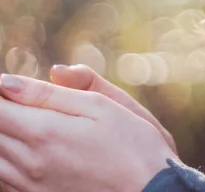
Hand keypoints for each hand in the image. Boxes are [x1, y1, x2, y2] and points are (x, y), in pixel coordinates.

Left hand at [0, 74, 177, 191]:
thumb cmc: (133, 144)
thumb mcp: (102, 106)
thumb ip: (54, 93)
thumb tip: (8, 82)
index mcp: (46, 132)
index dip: (0, 93)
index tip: (6, 84)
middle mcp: (29, 162)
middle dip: (3, 110)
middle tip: (15, 99)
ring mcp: (29, 186)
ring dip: (3, 134)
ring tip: (21, 119)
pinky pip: (3, 179)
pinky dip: (5, 158)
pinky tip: (22, 146)